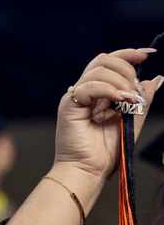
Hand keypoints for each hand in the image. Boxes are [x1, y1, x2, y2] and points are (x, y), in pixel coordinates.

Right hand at [54, 48, 162, 183]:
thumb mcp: (133, 121)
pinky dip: (108, 90)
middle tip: (135, 92)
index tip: (148, 54)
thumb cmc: (107, 153)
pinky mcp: (69, 104)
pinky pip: (90, 86)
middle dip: (126, 69)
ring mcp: (76, 97)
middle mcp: (85, 91)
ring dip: (119, 81)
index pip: (109, 63)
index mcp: (98, 94)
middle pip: (103, 60)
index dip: (128, 54)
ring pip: (98, 69)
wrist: (88, 170)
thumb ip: (143, 100)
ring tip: (128, 100)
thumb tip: (157, 78)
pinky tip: (120, 101)